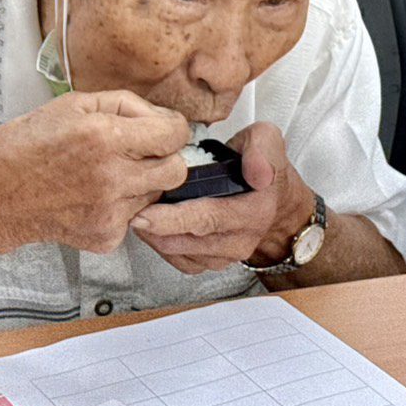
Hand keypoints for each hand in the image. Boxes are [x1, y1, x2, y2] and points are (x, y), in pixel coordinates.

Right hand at [0, 90, 189, 252]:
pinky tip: (95, 195)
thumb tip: (160, 116)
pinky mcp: (105, 236)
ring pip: (157, 194)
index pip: (174, 134)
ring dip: (143, 182)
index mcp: (106, 138)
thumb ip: (125, 104)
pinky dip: (122, 206)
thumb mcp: (74, 104)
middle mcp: (112, 177)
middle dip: (165, 157)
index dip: (172, 128)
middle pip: (176, 169)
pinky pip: (134, 217)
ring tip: (108, 174)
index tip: (164, 129)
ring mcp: (110, 211)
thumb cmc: (24, 148)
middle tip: (142, 153)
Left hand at [129, 123, 315, 274]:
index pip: (209, 219)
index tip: (145, 213)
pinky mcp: (213, 263)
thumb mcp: (268, 141)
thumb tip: (258, 173)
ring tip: (137, 213)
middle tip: (128, 210)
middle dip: (154, 228)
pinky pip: (180, 261)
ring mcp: (226, 256)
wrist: (276, 201)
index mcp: (255, 211)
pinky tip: (152, 226)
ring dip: (154, 237)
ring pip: (180, 253)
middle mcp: (241, 240)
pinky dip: (162, 245)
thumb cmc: (263, 167)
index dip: (174, 219)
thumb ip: (263, 148)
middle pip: (188, 241)